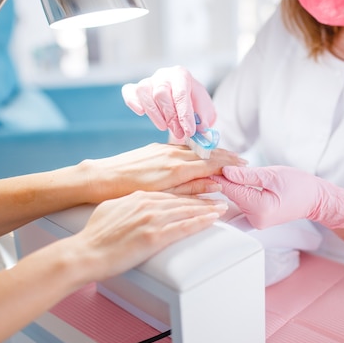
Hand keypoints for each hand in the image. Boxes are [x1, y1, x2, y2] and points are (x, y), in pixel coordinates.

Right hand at [70, 191, 227, 281]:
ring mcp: (152, 218)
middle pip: (182, 200)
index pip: (169, 194)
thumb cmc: (94, 236)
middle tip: (219, 199)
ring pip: (187, 210)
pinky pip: (184, 226)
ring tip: (221, 208)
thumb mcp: (111, 209)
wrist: (85, 253)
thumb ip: (127, 204)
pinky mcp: (154, 236)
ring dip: (207, 209)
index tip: (200, 194)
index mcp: (138, 196)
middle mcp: (147, 203)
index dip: (187, 194)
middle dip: (203, 199)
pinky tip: (212, 219)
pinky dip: (201, 221)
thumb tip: (133, 204)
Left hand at [81, 143, 246, 201]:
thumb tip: (215, 185)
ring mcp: (163, 149)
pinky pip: (182, 146)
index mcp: (177, 169)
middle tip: (242, 159)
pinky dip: (196, 149)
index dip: (229, 164)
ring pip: (195, 148)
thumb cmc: (127, 192)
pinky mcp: (154, 147)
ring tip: (225, 155)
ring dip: (212, 151)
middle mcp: (172, 155)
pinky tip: (198, 152)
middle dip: (226, 156)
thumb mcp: (162, 196)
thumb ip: (190, 189)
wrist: (100, 178)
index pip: (211, 163)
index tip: (243, 165)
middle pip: (207, 153)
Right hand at [122, 66, 215, 140]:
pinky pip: (129, 91)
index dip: (185, 114)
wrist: (186, 100)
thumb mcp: (205, 110)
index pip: (181, 93)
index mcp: (181, 75)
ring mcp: (149, 81)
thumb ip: (203, 118)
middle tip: (179, 134)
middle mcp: (163, 75)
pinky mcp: (136, 89)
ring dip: (154, 114)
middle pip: (161, 93)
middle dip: (170, 117)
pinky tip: (141, 112)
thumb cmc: (195, 104)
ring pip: (144, 93)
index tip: (189, 131)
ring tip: (164, 128)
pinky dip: (132, 101)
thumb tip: (200, 128)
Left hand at [211, 166, 343, 229]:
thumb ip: (247, 175)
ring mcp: (254, 221)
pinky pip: (240, 203)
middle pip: (231, 196)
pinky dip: (236, 191)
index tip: (207, 164)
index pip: (232, 191)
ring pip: (234, 199)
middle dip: (223, 179)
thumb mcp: (273, 175)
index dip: (219, 176)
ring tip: (221, 168)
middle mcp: (255, 219)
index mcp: (260, 209)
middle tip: (213, 162)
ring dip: (229, 184)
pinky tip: (232, 179)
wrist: (315, 199)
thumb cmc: (299, 185)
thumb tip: (225, 171)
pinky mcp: (255, 218)